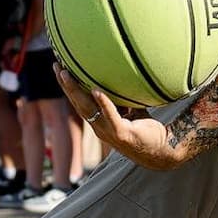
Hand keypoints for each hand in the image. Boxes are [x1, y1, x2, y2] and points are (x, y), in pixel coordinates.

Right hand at [55, 66, 184, 170]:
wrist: (161, 152)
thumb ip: (122, 97)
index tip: (59, 69)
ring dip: (76, 90)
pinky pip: (110, 116)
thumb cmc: (146, 130)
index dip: (68, 87)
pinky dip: (103, 103)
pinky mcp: (122, 134)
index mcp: (99, 122)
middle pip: (77, 103)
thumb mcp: (131, 110)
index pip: (79, 102)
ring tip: (67, 74)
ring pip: (87, 109)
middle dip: (66, 85)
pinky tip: (96, 90)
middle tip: (56, 66)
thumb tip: (121, 74)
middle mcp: (99, 127)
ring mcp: (109, 132)